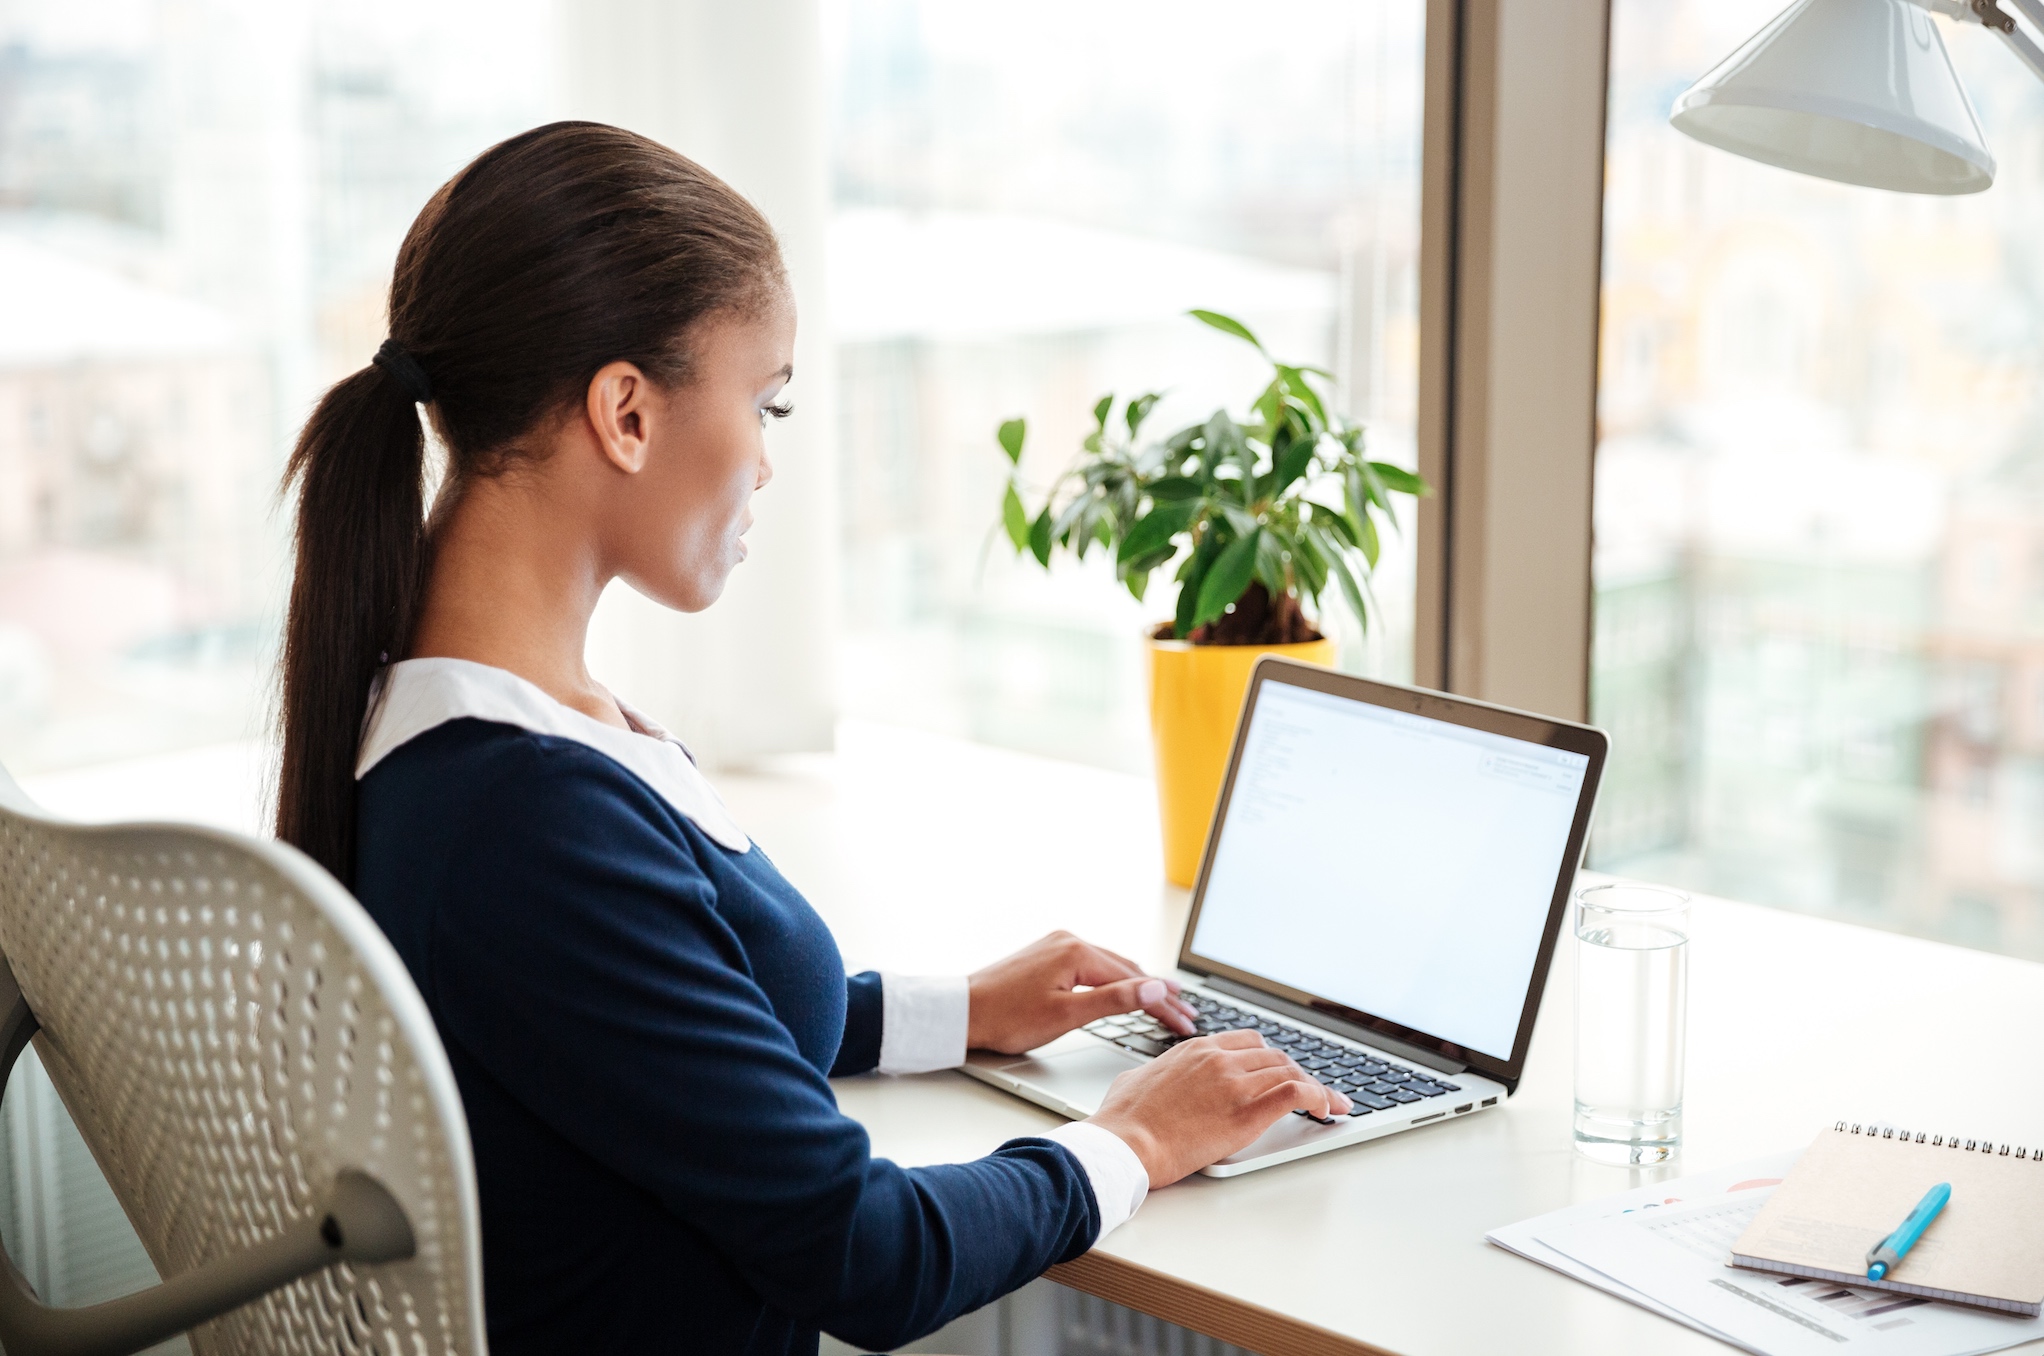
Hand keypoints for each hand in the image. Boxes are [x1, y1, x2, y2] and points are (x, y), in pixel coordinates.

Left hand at [966, 931, 1196, 1053]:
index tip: (1186, 1020)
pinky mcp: (1048, 954)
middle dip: (1158, 993)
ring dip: (1138, 985)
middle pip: (1126, 969)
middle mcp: (1069, 940)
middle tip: (1187, 1013)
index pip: (1134, 980)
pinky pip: (1092, 965)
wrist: (962, 1013)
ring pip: (1110, 966)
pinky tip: (1125, 989)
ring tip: (1166, 1001)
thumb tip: (1154, 987)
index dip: (1163, 1003)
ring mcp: (1057, 945)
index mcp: (1077, 951)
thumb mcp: (1067, 1014)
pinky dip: (1114, 980)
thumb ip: (1114, 1000)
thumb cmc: (1006, 1018)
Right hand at [1087, 1030, 1350, 1185]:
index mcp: (1196, 1049)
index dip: (1270, 1058)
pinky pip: (1297, 1094)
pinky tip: (1327, 1109)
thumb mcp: (1136, 1078)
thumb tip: (1158, 1077)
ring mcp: (1235, 1083)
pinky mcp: (1248, 1112)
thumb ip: (1158, 1072)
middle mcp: (1220, 1059)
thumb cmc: (1123, 1119)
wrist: (1124, 1144)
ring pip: (1290, 1071)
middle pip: (1274, 1056)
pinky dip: (1320, 1097)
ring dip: (1313, 1087)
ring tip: (1328, 1104)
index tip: (1279, 1071)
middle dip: (1295, 1073)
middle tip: (1308, 1091)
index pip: (1248, 1042)